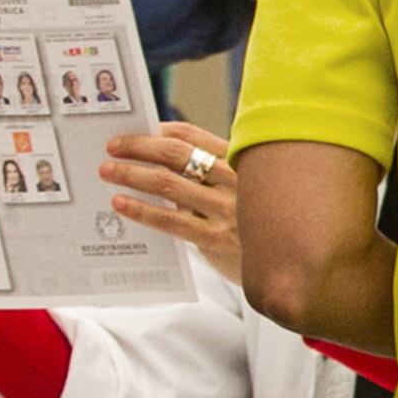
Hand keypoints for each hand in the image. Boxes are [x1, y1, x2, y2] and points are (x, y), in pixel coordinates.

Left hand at [101, 122, 241, 283]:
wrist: (289, 267)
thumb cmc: (256, 227)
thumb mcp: (242, 193)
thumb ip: (210, 177)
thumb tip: (157, 160)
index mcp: (240, 162)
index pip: (193, 135)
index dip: (159, 130)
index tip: (134, 132)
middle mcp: (235, 181)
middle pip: (176, 153)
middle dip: (139, 147)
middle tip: (112, 147)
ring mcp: (227, 210)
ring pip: (168, 184)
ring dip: (132, 174)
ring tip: (108, 172)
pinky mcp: (217, 239)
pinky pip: (171, 220)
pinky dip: (142, 210)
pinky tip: (122, 204)